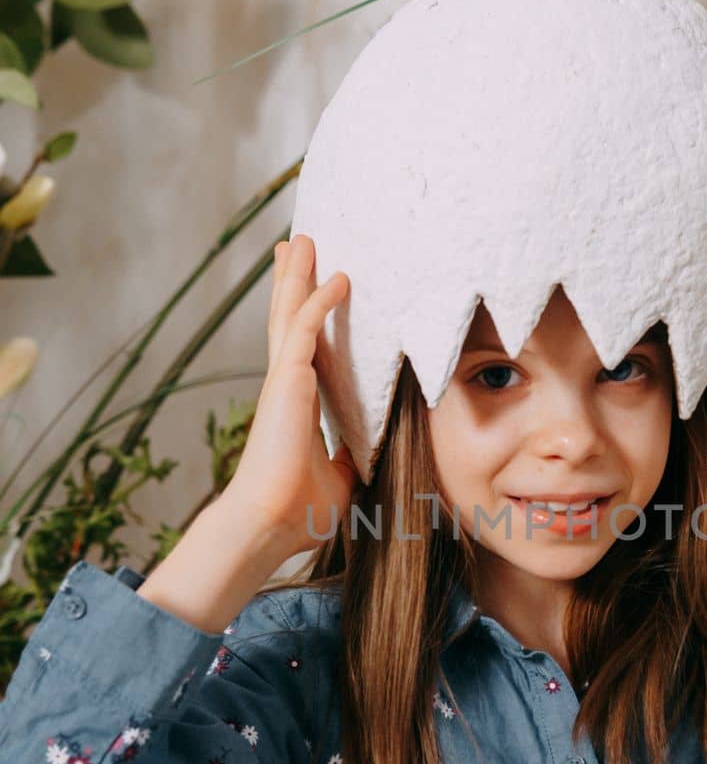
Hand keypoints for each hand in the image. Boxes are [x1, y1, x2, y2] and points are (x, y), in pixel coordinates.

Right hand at [221, 233, 358, 558]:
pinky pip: (304, 328)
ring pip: (289, 313)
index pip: (301, 349)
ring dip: (298, 276)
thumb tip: (377, 458)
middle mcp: (285, 386)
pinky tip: (339, 278)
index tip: (312, 292)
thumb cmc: (299, 509)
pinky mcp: (286, 380)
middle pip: (286, 319)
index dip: (304, 317)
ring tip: (303, 241)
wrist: (272, 522)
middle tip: (296, 248)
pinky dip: (320, 300)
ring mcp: (283, 380)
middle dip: (292, 282)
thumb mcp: (341, 476)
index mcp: (296, 405)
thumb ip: (354, 458)